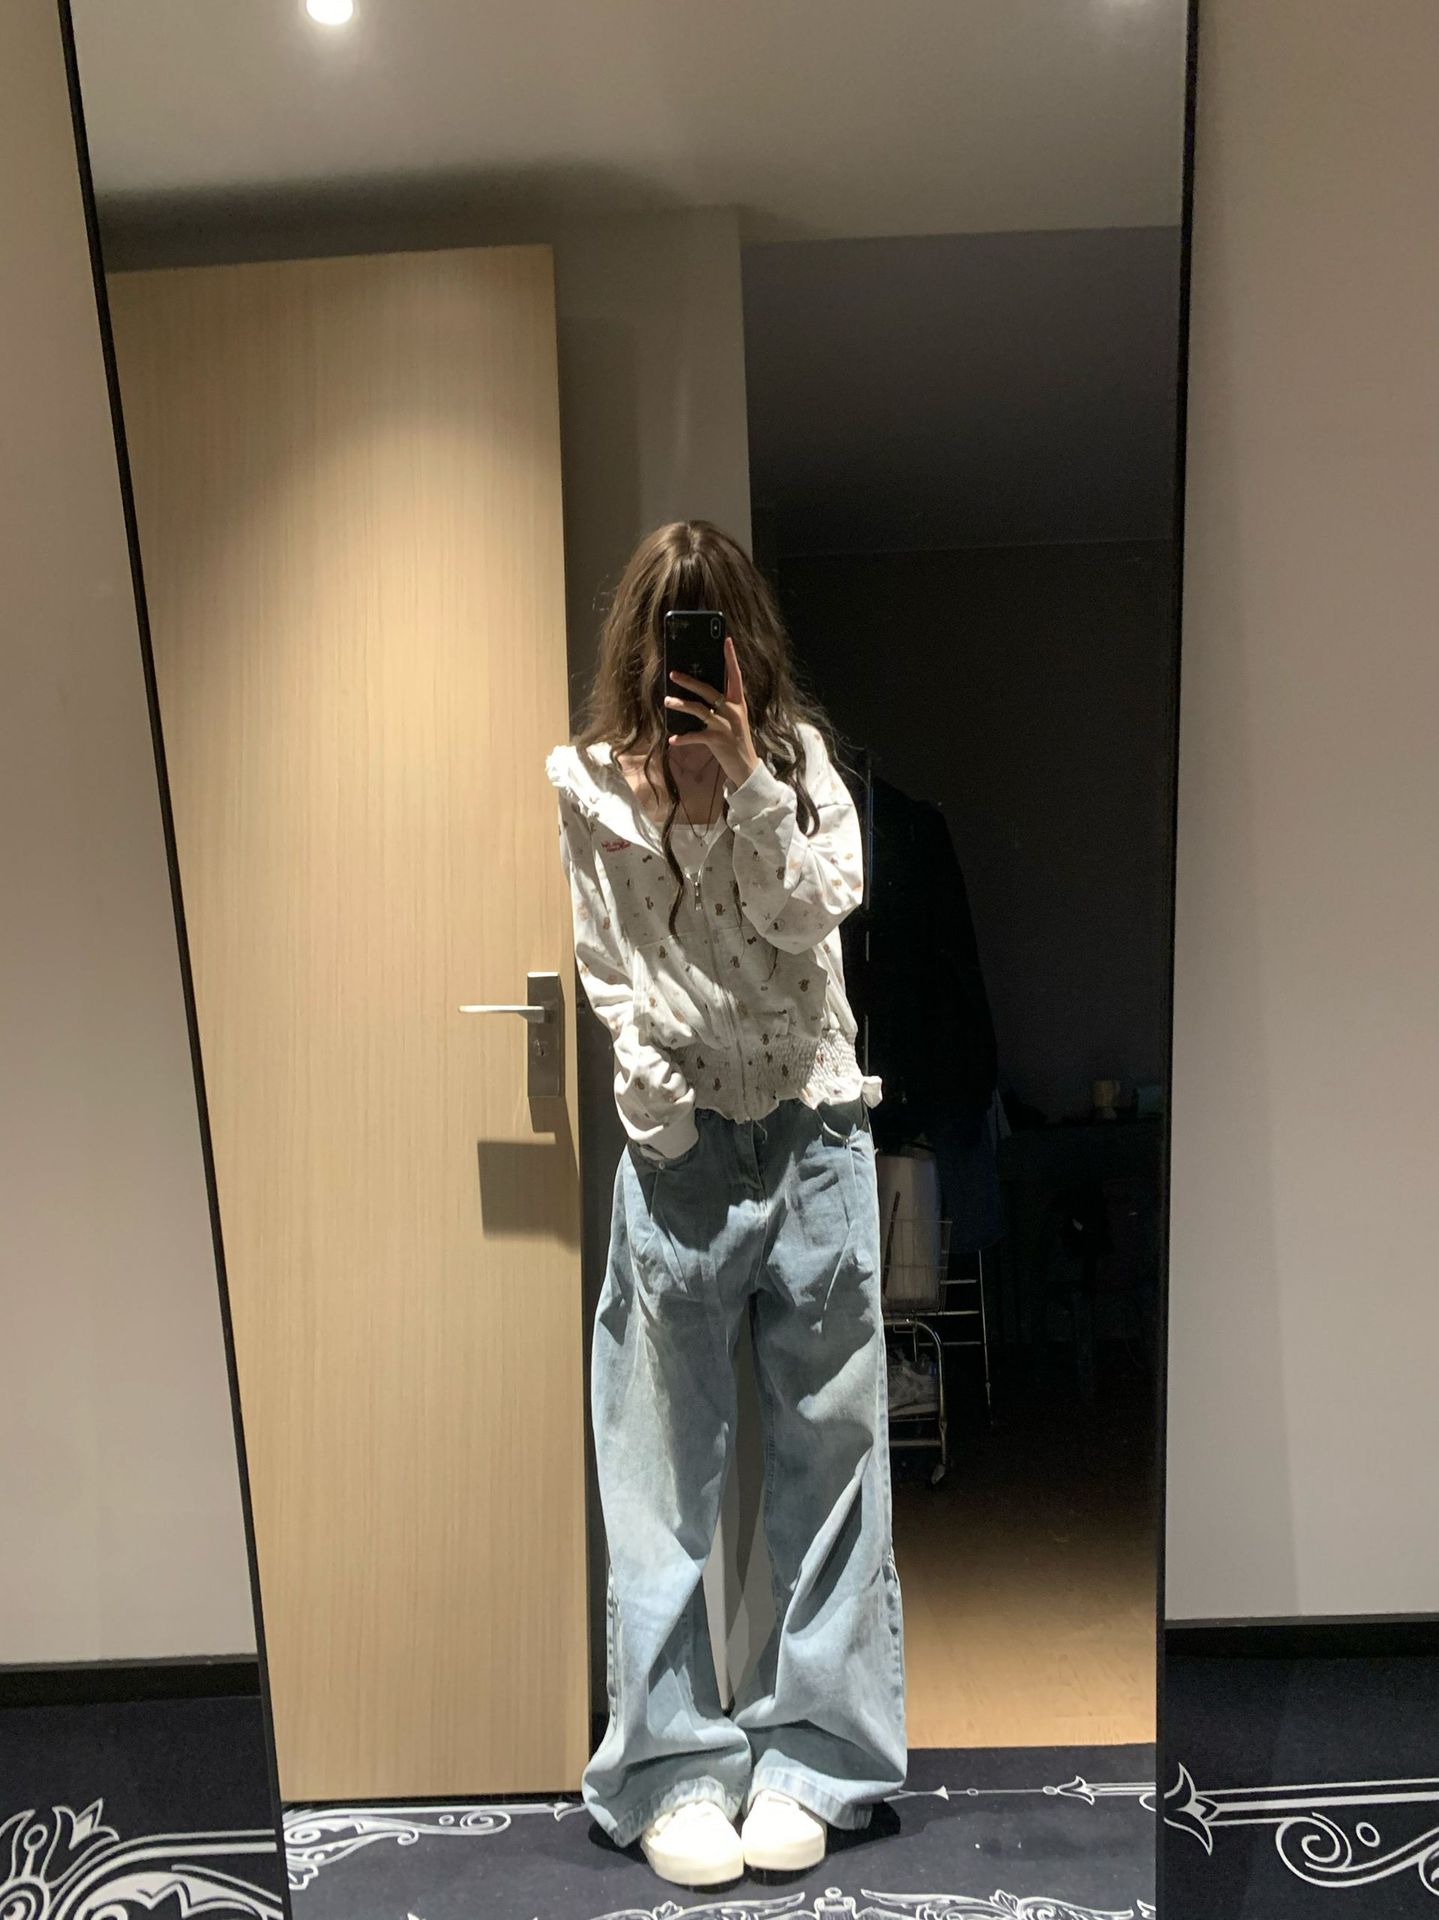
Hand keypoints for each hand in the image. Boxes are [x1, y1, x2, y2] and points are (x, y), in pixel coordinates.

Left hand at [665, 635, 759, 787]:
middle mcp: (733, 711)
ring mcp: (726, 726)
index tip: (726, 640)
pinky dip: (683, 738)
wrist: (746, 767)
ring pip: (700, 710)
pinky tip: (672, 739)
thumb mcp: (733, 718)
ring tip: (667, 700)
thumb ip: (721, 704)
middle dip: (690, 681)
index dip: (731, 658)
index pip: (735, 675)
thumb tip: (700, 688)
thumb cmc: (735, 739)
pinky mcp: (718, 741)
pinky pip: (696, 736)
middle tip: (673, 673)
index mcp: (738, 703)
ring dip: (681, 704)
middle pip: (709, 690)